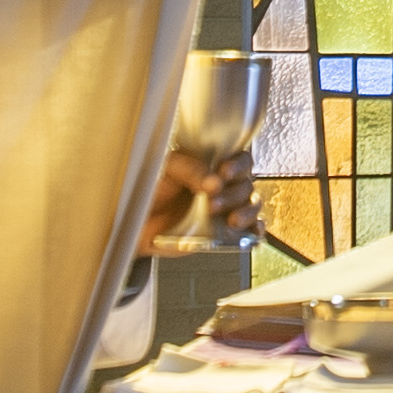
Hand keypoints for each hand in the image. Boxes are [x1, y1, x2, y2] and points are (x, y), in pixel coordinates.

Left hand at [141, 151, 257, 256]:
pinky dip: (255, 231)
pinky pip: (250, 230)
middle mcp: (223, 186)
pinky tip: (248, 232)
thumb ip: (190, 170)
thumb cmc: (150, 191)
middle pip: (247, 184)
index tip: (224, 172)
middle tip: (212, 203)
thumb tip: (214, 182)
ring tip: (229, 220)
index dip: (238, 166)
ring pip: (252, 206)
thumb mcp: (166, 169)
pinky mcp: (224, 233)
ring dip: (246, 212)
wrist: (137, 223)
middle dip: (234, 194)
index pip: (240, 159)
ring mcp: (225, 210)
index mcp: (212, 165)